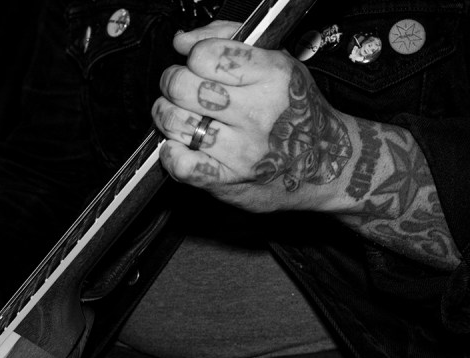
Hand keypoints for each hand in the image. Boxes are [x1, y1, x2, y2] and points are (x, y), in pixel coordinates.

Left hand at [152, 21, 352, 211]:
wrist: (328, 164)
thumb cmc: (297, 111)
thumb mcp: (278, 62)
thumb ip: (228, 40)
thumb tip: (183, 41)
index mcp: (272, 75)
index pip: (206, 55)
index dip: (192, 57)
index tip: (197, 64)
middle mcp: (257, 112)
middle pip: (183, 87)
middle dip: (172, 83)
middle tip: (179, 88)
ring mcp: (241, 150)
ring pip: (175, 122)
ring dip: (166, 116)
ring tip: (178, 115)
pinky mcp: (227, 180)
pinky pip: (179, 163)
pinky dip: (169, 153)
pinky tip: (181, 145)